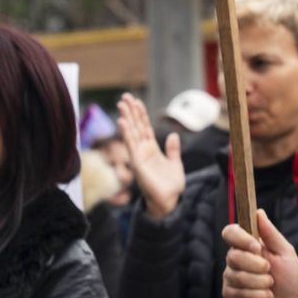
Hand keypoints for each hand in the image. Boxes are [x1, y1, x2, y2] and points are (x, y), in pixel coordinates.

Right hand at [117, 93, 184, 218]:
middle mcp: (143, 150)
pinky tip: (122, 121)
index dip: (140, 114)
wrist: (169, 201)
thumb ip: (173, 149)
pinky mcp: (137, 163)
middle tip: (125, 96)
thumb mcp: (175, 164)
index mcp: (152, 149)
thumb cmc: (171, 186)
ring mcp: (139, 156)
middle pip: (136, 126)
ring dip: (126, 118)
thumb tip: (174, 134)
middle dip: (131, 111)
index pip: (145, 127)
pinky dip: (126, 133)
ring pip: (131, 133)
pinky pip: (131, 145)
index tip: (136, 101)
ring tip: (122, 104)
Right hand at [222, 210, 297, 297]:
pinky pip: (239, 294)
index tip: (256, 246)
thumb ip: (270, 233)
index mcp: (246, 246)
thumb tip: (258, 212)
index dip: (240, 238)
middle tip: (269, 270)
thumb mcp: (285, 252)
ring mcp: (231, 280)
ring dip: (261, 282)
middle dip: (257, 265)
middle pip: (233, 256)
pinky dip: (259, 296)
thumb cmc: (289, 277)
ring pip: (238, 277)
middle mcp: (235, 262)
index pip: (230, 233)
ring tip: (270, 286)